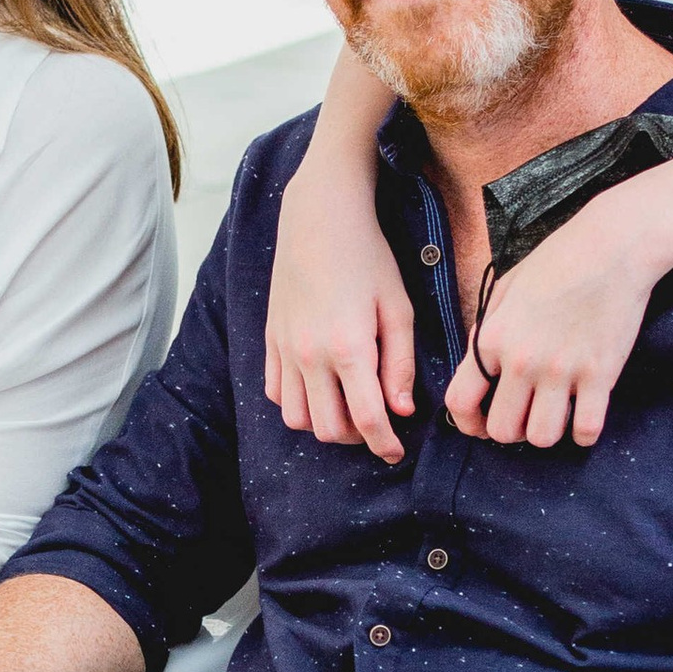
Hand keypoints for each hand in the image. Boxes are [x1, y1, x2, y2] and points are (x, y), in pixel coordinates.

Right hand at [264, 144, 418, 467]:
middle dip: (357, 437)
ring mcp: (286, 350)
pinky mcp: (271, 340)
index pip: (368, 419)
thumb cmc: (368, 258)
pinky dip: (297, 403)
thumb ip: (400, 363)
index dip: (385, 444)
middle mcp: (311, 355)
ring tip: (347, 407)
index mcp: (349, 348)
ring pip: (297, 419)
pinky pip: (275, 393)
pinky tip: (319, 389)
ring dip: (324, 424)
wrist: (320, 218)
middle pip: (329, 429)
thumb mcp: (399, 308)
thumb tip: (401, 410)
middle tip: (377, 424)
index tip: (397, 452)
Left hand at [446, 209, 658, 448]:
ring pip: (542, 438)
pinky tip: (584, 418)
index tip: (481, 426)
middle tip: (525, 417)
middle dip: (511, 431)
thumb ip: (487, 331)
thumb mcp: (505, 290)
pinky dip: (584, 434)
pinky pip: (586, 430)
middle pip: (503, 430)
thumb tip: (478, 371)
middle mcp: (522, 360)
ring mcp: (562, 370)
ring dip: (547, 433)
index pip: (460, 402)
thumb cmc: (557, 262)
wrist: (612, 248)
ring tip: (554, 415)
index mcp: (493, 338)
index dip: (468, 424)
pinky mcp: (600, 375)